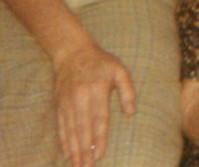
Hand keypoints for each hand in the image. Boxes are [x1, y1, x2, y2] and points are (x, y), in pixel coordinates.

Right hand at [53, 42, 135, 166]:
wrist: (73, 53)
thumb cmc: (101, 63)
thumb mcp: (119, 70)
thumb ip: (127, 90)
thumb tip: (131, 112)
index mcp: (97, 89)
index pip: (99, 118)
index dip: (99, 138)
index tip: (100, 154)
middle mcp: (80, 97)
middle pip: (83, 129)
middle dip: (85, 151)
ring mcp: (67, 102)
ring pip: (70, 131)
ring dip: (74, 150)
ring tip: (78, 166)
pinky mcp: (59, 105)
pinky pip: (61, 127)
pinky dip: (64, 142)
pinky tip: (68, 154)